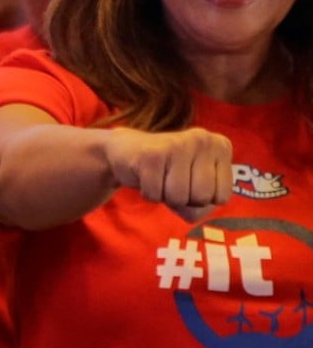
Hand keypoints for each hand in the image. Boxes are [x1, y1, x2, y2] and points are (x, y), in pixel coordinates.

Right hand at [106, 126, 232, 220]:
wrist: (125, 150)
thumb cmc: (167, 173)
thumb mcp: (196, 187)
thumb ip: (203, 206)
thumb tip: (188, 207)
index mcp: (221, 146)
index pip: (222, 197)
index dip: (201, 199)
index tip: (189, 181)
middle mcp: (203, 140)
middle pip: (202, 197)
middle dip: (184, 199)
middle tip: (171, 181)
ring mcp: (177, 144)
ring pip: (179, 197)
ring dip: (164, 196)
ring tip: (159, 178)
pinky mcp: (152, 154)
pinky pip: (155, 195)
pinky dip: (148, 194)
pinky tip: (146, 176)